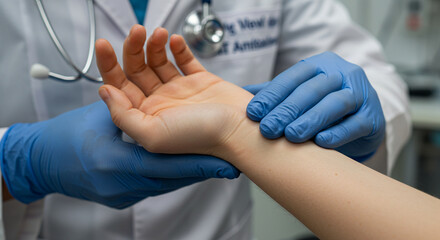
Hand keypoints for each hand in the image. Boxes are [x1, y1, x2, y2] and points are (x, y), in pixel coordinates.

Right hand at [0, 101, 238, 207]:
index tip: (224, 165)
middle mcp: (124, 185)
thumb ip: (128, 114)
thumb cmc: (65, 138)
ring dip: (188, 173)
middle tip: (227, 166)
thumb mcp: (98, 120)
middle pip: (172, 180)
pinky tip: (186, 167)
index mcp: (118, 163)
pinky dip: (172, 176)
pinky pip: (154, 186)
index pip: (168, 167)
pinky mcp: (122, 197)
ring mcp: (123, 194)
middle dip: (200, 171)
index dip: (198, 165)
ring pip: (165, 184)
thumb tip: (158, 110)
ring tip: (213, 165)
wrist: (42, 164)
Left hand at [96, 25, 252, 155]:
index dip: (108, 65)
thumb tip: (105, 91)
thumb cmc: (201, 138)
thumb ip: (123, 115)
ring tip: (158, 33)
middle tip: (136, 30)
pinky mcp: (201, 81)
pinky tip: (174, 41)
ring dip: (154, 45)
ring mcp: (181, 91)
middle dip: (132, 48)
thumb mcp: (152, 134)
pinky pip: (185, 61)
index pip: (119, 87)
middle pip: (136, 70)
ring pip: (158, 62)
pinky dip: (178, 49)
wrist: (240, 131)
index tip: (104, 45)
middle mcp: (161, 103)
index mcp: (147, 117)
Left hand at [246, 52, 385, 160]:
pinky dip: (338, 132)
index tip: (252, 113)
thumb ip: (273, 93)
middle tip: (268, 129)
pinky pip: (356, 123)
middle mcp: (342, 74)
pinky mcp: (373, 117)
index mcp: (320, 65)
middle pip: (312, 90)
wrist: (359, 120)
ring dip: (311, 120)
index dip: (272, 95)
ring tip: (292, 136)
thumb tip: (237, 94)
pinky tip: (321, 142)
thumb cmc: (321, 107)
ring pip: (335, 104)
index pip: (292, 77)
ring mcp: (361, 94)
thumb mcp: (298, 95)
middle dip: (287, 110)